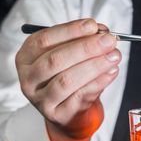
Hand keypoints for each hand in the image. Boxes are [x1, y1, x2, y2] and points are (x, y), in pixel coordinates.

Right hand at [15, 19, 120, 140]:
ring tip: (114, 55)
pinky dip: (99, 82)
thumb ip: (81, 41)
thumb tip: (101, 32)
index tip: (93, 25)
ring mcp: (41, 100)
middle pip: (55, 61)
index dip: (70, 31)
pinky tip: (112, 71)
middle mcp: (28, 79)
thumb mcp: (68, 55)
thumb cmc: (67, 75)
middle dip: (85, 48)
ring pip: (66, 81)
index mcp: (26, 58)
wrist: (67, 111)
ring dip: (94, 66)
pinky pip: (80, 96)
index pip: (43, 40)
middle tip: (109, 40)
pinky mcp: (58, 115)